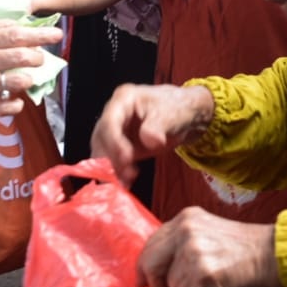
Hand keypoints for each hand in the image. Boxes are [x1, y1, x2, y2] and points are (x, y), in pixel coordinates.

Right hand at [0, 19, 61, 117]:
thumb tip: (8, 24)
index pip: (14, 33)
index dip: (39, 34)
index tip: (55, 34)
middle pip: (21, 56)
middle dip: (38, 56)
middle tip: (40, 57)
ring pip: (17, 81)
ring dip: (27, 79)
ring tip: (27, 78)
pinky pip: (5, 106)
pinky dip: (15, 104)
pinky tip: (14, 100)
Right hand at [90, 84, 214, 186]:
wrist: (185, 116)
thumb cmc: (177, 108)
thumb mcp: (171, 114)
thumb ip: (158, 126)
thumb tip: (149, 140)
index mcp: (124, 100)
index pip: (110, 121)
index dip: (114, 141)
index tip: (126, 158)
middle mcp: (114, 115)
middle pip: (101, 138)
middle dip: (110, 159)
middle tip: (125, 176)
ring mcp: (115, 132)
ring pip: (103, 152)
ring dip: (111, 169)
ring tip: (125, 184)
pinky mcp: (120, 147)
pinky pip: (112, 162)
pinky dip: (116, 175)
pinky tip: (125, 186)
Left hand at [137, 208, 280, 286]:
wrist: (271, 254)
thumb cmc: (243, 248)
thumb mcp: (208, 231)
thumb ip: (181, 241)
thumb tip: (153, 267)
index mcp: (186, 218)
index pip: (152, 242)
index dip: (143, 264)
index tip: (141, 279)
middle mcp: (186, 230)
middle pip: (150, 262)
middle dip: (153, 282)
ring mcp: (193, 250)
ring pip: (169, 283)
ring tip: (204, 285)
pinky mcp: (202, 272)